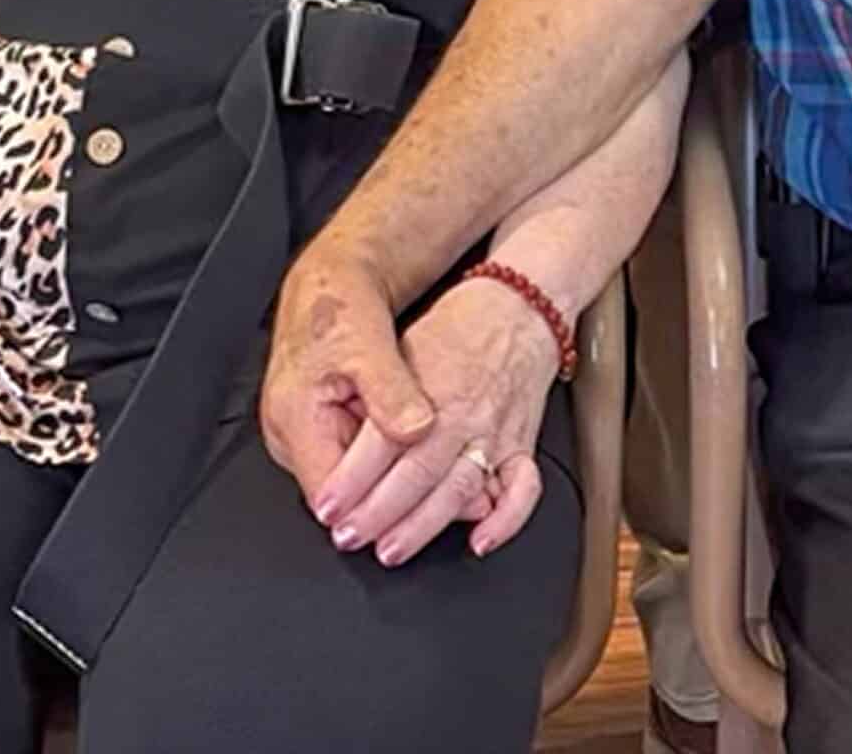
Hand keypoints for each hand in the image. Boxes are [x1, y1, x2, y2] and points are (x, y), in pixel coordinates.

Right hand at [261, 250, 437, 518]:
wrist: (333, 277)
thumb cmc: (340, 302)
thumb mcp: (369, 343)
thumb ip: (391, 392)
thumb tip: (416, 431)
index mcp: (293, 418)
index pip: (329, 496)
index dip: (373, 508)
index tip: (418, 507)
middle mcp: (290, 434)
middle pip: (339, 492)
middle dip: (385, 493)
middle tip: (436, 491)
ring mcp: (304, 432)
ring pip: (349, 476)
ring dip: (386, 473)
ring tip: (433, 465)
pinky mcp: (321, 425)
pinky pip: (352, 453)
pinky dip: (383, 451)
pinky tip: (416, 442)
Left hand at [313, 276, 562, 567]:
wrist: (520, 303)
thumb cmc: (458, 325)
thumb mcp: (406, 347)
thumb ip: (380, 396)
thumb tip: (341, 443)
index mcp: (428, 385)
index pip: (382, 443)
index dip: (350, 481)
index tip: (328, 508)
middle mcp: (462, 413)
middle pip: (417, 474)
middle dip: (378, 513)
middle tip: (349, 537)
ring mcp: (495, 431)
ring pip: (459, 490)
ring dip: (423, 525)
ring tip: (392, 549)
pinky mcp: (523, 442)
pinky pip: (522, 490)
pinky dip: (505, 520)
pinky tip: (480, 541)